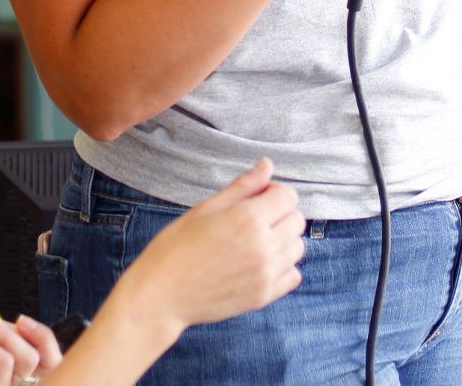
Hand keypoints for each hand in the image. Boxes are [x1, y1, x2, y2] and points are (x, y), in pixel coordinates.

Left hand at [0, 313, 61, 385]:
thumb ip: (3, 329)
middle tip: (17, 324)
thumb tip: (22, 329)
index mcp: (8, 355)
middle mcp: (8, 373)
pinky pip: (5, 369)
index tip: (24, 321)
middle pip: (48, 362)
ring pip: (28, 363)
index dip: (43, 337)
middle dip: (37, 337)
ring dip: (5, 338)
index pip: (45, 354)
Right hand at [124, 158, 304, 336]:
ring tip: (255, 240)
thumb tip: (267, 165)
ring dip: (283, 239)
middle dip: (281, 213)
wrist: (163, 293)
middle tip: (254, 217)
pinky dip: (283, 266)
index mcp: (248, 218)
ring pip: (298, 248)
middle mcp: (264, 246)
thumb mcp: (206, 207)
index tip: (257, 196)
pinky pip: (293, 275)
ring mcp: (266, 274)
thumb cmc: (177, 245)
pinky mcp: (264, 296)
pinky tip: (260, 262)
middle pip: (297, 221)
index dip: (275, 191)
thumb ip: (242, 186)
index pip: (288, 196)